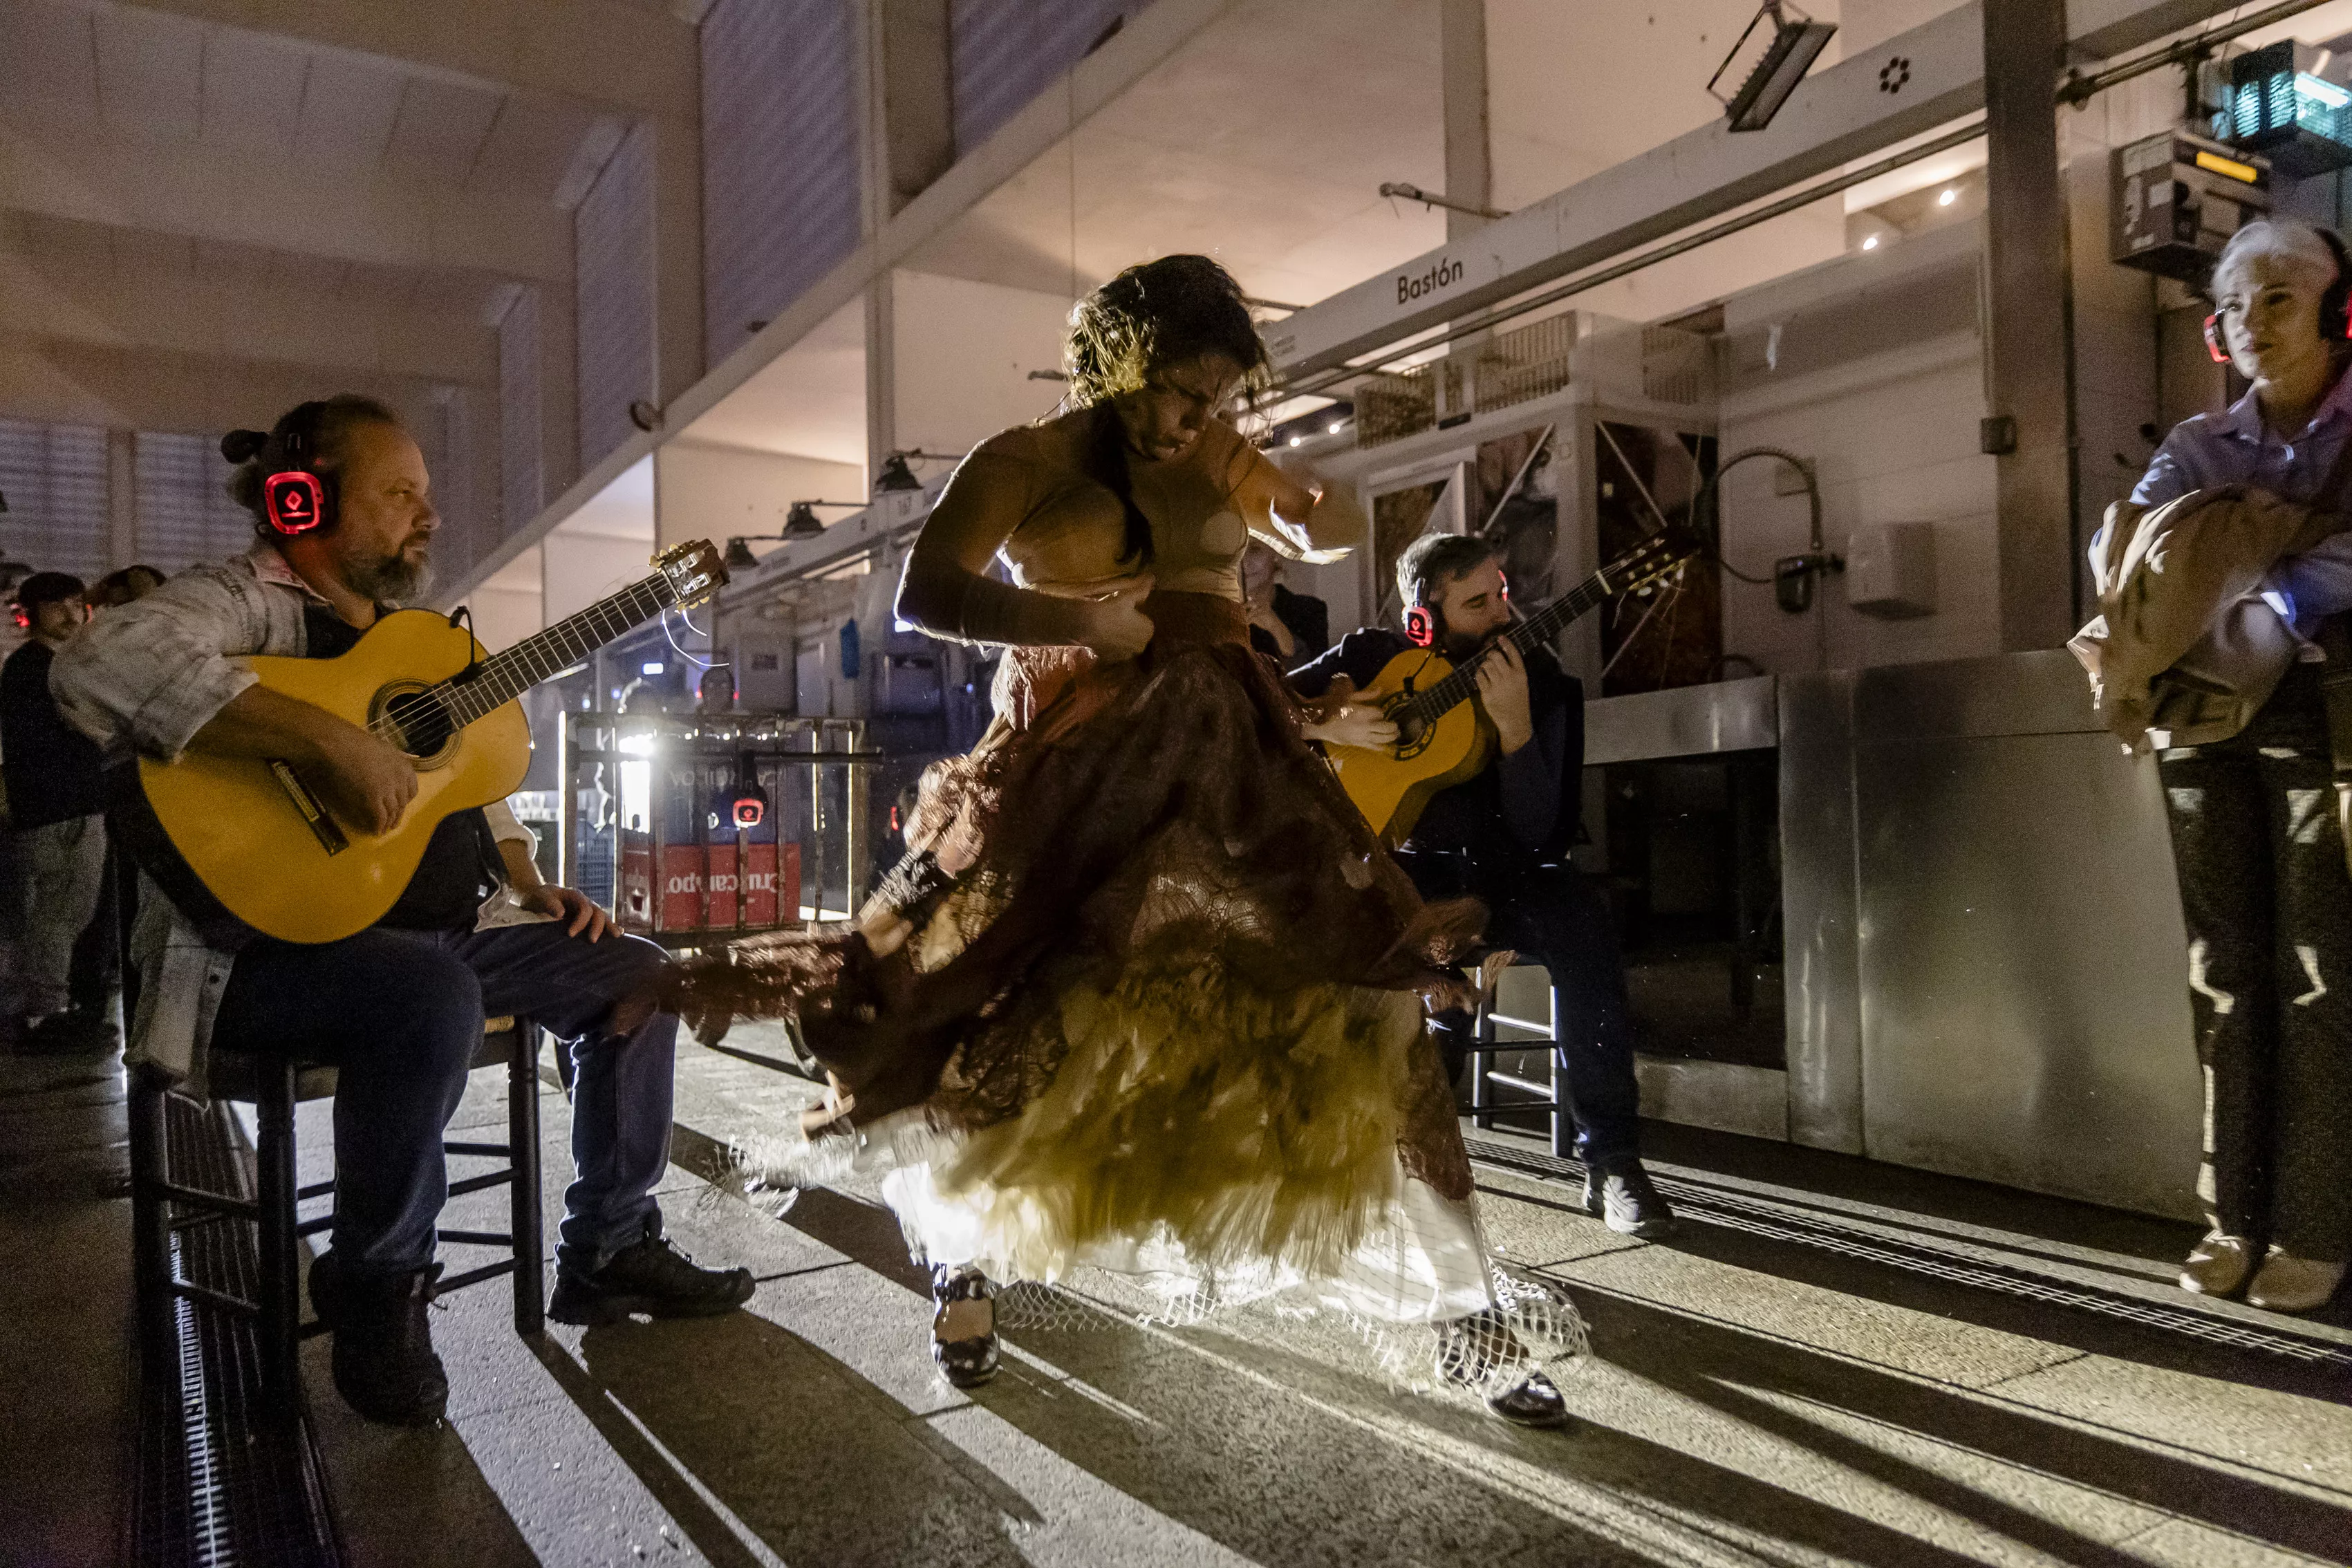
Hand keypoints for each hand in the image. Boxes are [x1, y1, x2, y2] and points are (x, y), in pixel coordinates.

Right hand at [312, 722, 417, 835]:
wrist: (341, 744)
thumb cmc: (356, 743)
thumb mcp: (383, 750)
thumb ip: (390, 762)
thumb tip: (388, 773)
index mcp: (404, 766)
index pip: (412, 790)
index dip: (406, 801)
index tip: (400, 806)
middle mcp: (400, 779)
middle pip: (402, 803)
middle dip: (397, 815)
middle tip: (392, 824)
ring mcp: (388, 789)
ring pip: (392, 811)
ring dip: (388, 823)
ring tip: (384, 830)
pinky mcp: (373, 797)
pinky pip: (379, 816)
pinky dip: (378, 825)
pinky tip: (375, 831)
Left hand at [517, 883, 612, 941]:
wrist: (539, 897)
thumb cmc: (539, 897)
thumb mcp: (541, 897)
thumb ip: (549, 903)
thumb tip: (560, 914)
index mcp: (575, 896)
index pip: (584, 908)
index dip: (580, 921)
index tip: (571, 934)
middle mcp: (585, 902)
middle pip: (597, 912)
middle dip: (597, 926)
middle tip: (592, 941)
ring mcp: (588, 910)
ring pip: (603, 917)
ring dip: (609, 926)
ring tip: (617, 936)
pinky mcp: (587, 919)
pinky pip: (601, 921)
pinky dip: (610, 926)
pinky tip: (619, 933)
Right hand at [1080, 583, 1153, 658]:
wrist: (1089, 625)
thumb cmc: (1112, 608)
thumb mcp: (1128, 595)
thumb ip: (1141, 588)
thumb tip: (1153, 577)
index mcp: (1149, 630)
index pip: (1145, 622)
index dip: (1135, 616)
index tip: (1124, 610)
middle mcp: (1141, 646)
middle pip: (1136, 634)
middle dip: (1129, 628)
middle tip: (1115, 617)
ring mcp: (1126, 655)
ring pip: (1125, 644)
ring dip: (1119, 638)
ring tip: (1106, 626)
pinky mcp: (1112, 660)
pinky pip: (1113, 651)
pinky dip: (1109, 645)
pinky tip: (1100, 636)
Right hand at [1304, 702, 1398, 749]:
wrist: (1320, 724)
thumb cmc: (1333, 707)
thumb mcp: (1349, 696)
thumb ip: (1366, 694)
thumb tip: (1381, 689)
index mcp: (1363, 712)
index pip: (1379, 712)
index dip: (1380, 712)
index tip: (1378, 712)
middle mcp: (1365, 725)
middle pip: (1386, 727)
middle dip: (1393, 727)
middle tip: (1396, 726)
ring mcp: (1363, 736)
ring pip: (1382, 738)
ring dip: (1391, 737)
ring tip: (1396, 734)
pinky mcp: (1358, 744)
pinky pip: (1373, 747)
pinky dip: (1382, 747)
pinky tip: (1388, 747)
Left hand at [1474, 637, 1533, 752]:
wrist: (1514, 720)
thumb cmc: (1517, 700)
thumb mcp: (1521, 683)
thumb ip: (1513, 669)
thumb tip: (1500, 654)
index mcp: (1521, 674)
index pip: (1513, 653)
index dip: (1506, 643)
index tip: (1500, 638)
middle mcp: (1510, 677)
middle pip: (1495, 656)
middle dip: (1490, 654)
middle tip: (1490, 658)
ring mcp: (1498, 685)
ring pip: (1485, 665)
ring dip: (1484, 664)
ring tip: (1486, 669)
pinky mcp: (1487, 693)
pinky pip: (1479, 677)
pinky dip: (1478, 674)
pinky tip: (1482, 678)